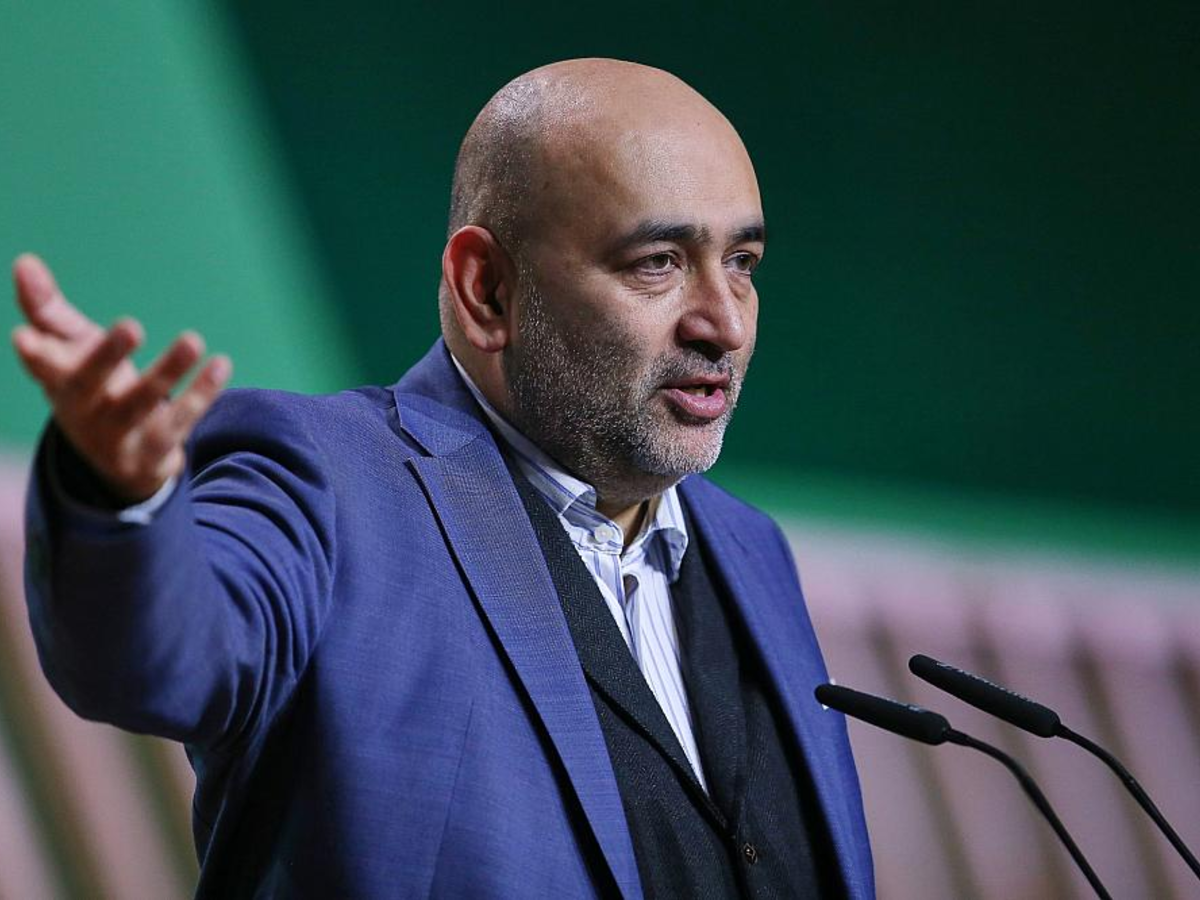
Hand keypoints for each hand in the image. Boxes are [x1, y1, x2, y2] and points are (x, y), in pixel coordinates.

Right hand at [11, 253, 231, 502]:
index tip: (23, 337)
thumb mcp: (72, 350)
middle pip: (87, 386)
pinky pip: (178, 424)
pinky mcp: (151, 454)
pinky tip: (221, 364)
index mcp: (57, 382)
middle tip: (131, 326)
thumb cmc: (93, 389)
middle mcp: (81, 412)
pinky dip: (200, 395)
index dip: (33, 353)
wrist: (121, 465)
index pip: (41, 366)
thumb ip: (48, 310)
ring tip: (193, 340)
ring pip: (140, 405)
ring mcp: (115, 438)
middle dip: (106, 357)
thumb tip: (24, 261)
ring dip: (167, 372)